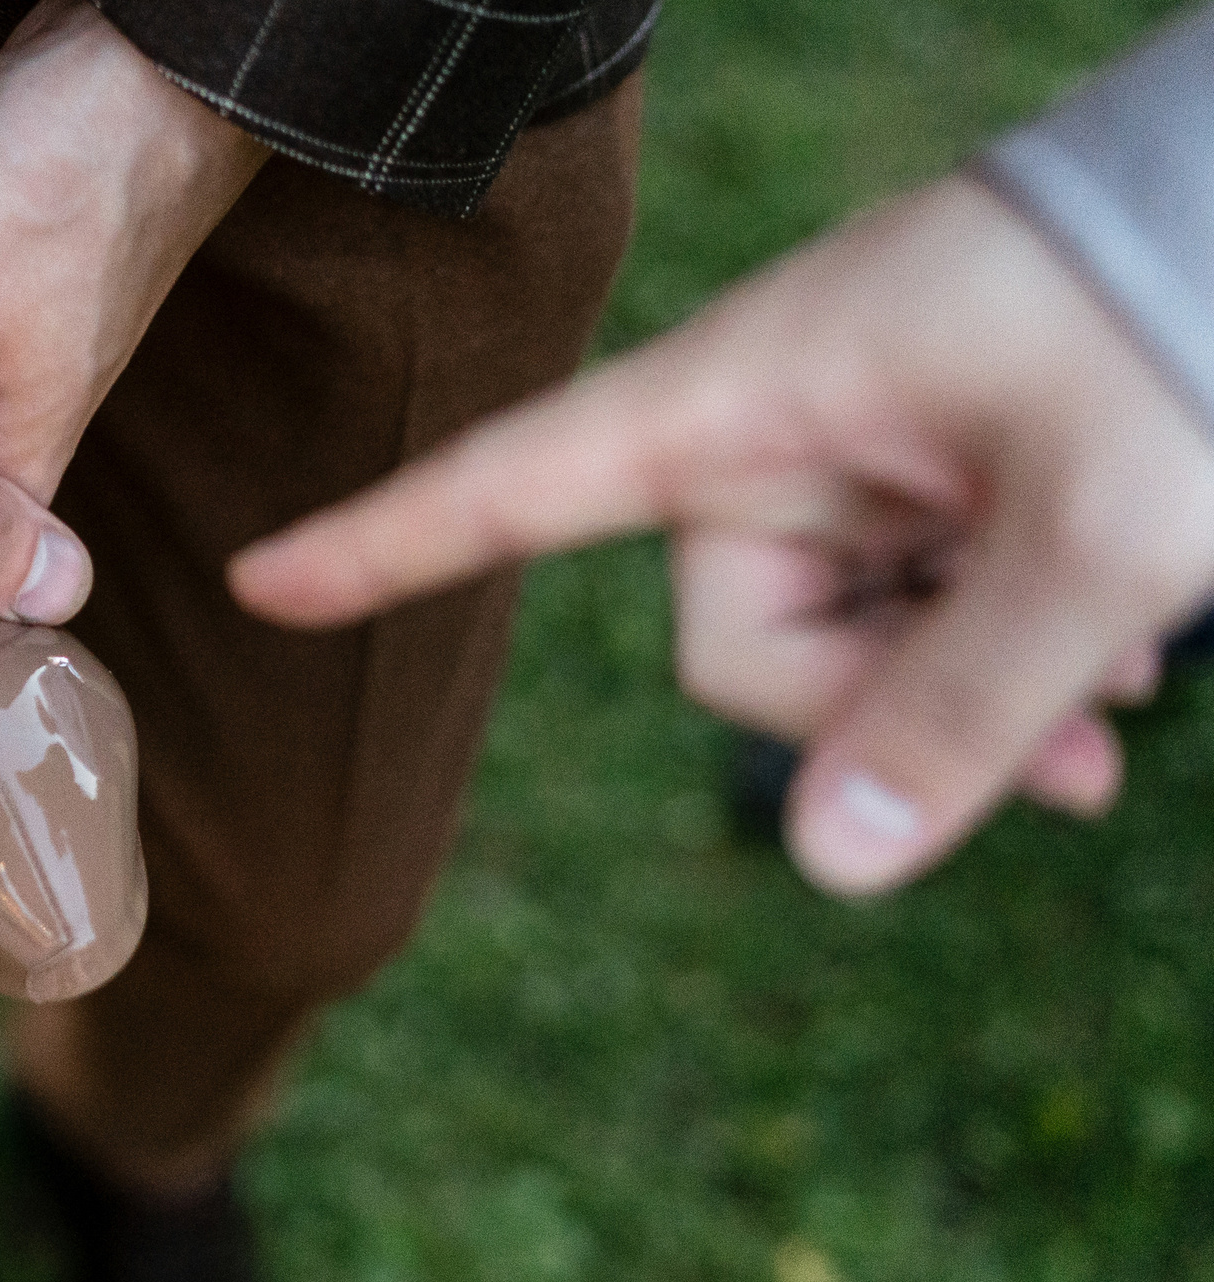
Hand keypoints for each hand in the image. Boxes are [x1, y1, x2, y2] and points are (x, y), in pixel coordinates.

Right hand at [231, 178, 1213, 895]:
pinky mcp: (937, 471)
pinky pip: (911, 603)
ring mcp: (864, 451)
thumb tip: (831, 864)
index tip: (260, 581)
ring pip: (843, 641)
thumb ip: (968, 705)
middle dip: (883, 711)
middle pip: (740, 638)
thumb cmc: (1188, 317)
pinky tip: (1119, 669)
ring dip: (965, 695)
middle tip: (1078, 758)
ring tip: (1122, 711)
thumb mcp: (1104, 534)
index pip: (518, 480)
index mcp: (754, 395)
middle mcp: (786, 427)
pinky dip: (997, 651)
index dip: (382, 540)